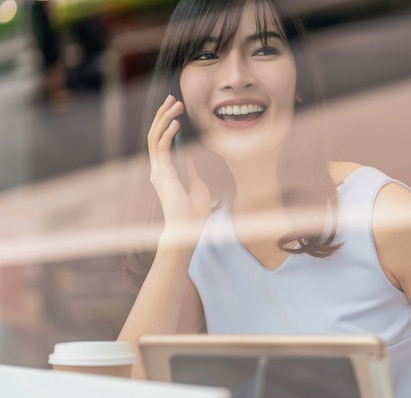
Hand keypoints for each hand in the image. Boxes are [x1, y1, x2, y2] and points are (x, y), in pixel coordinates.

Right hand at [148, 95, 211, 239]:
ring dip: (164, 119)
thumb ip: (191, 171)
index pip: (162, 142)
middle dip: (163, 114)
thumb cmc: (194, 213)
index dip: (166, 124)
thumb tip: (189, 158)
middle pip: (156, 135)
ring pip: (156, 138)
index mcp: (165, 172)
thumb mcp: (197, 186)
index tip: (174, 109)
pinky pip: (162, 148)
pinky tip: (176, 123)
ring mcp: (158, 171)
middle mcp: (158, 170)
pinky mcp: (162, 174)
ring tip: (174, 104)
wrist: (189, 229)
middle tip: (171, 98)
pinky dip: (168, 134)